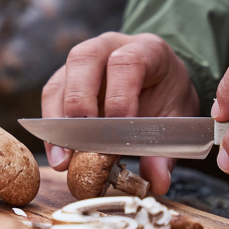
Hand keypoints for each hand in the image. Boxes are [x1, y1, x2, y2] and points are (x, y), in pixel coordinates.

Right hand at [41, 32, 198, 194]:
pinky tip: (58, 154)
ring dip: (57, 120)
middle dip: (79, 102)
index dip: (120, 95)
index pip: (126, 62)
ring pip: (60, 78)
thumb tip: (157, 181)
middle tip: (81, 142)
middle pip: (84, 59)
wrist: (161, 79)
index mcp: (146, 49)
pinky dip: (51, 128)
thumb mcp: (177, 117)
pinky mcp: (66, 78)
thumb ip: (167, 148)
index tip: (118, 129)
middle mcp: (109, 47)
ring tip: (63, 158)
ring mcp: (83, 61)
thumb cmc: (167, 94)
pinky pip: (51, 97)